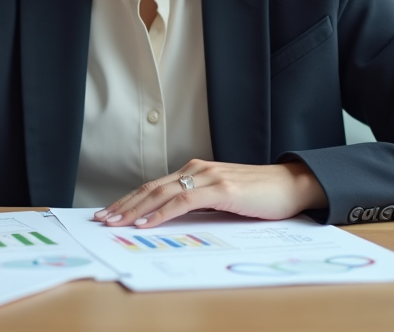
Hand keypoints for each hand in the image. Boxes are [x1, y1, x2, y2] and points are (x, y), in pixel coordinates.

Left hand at [93, 159, 327, 229]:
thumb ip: (198, 203)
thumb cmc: (259, 195)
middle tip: (102, 219)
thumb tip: (171, 219)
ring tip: (115, 223)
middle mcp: (197, 169)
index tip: (110, 212)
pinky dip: (161, 213)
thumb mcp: (222, 199)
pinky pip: (183, 202)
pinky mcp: (221, 189)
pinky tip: (147, 223)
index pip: (154, 185)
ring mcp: (208, 177)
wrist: (291, 186)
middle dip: (123, 204)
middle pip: (151, 187)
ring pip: (162, 193)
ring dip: (135, 209)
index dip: (129, 199)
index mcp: (196, 171)